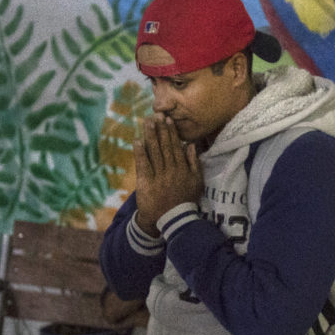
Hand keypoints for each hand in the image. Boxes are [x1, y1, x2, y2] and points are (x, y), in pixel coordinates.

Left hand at [134, 114, 202, 235]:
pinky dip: (140, 152)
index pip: (176, 147)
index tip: (167, 120)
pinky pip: (143, 165)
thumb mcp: (197, 182)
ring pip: (154, 152)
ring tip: (147, 122)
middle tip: (156, 115)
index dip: (171, 133)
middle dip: (160, 130)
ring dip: (150, 136)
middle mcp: (171, 170)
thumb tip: (191, 145)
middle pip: (164, 146)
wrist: (172, 219)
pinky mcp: (146, 183)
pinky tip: (137, 141)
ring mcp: (158, 176)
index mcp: (183, 169)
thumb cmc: (185, 200)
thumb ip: (195, 163)